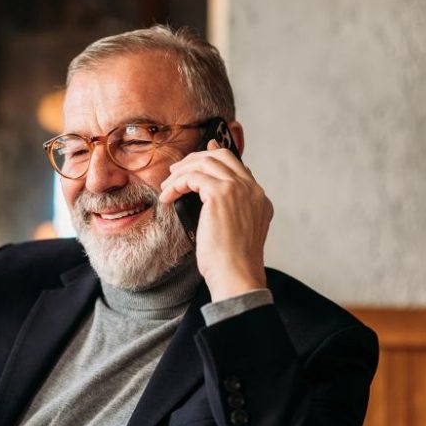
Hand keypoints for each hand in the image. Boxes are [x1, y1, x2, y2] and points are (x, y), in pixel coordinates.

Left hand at [159, 139, 273, 301]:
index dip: (218, 155)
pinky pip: (192, 177)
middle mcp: (252, 190)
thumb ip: (232, 211)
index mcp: (259, 199)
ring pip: (205, 163)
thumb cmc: (231, 262)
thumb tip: (209, 197)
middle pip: (222, 156)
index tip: (205, 150)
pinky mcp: (221, 193)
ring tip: (167, 186)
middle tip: (176, 170)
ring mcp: (238, 189)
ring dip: (181, 172)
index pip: (239, 166)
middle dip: (196, 159)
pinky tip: (168, 197)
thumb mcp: (237, 232)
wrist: (236, 275)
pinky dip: (176, 184)